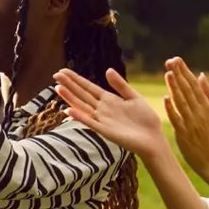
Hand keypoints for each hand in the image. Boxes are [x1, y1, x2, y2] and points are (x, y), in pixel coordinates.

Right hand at [54, 68, 170, 160]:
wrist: (153, 138)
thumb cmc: (145, 119)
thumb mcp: (134, 97)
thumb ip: (120, 85)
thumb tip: (107, 70)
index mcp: (109, 99)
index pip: (88, 87)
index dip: (76, 79)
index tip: (63, 71)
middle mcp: (102, 109)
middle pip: (82, 95)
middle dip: (69, 85)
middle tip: (55, 75)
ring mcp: (102, 120)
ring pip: (82, 106)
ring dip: (70, 98)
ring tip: (58, 88)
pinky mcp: (105, 131)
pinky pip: (90, 122)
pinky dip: (79, 117)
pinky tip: (69, 110)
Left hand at [164, 57, 208, 180]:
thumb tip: (201, 75)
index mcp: (208, 106)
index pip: (195, 85)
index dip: (185, 72)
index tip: (176, 60)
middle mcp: (200, 112)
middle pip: (188, 90)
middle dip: (179, 74)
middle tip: (170, 60)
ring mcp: (192, 122)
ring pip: (182, 101)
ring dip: (175, 87)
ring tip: (168, 73)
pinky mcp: (184, 133)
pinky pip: (177, 118)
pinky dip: (172, 108)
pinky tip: (166, 98)